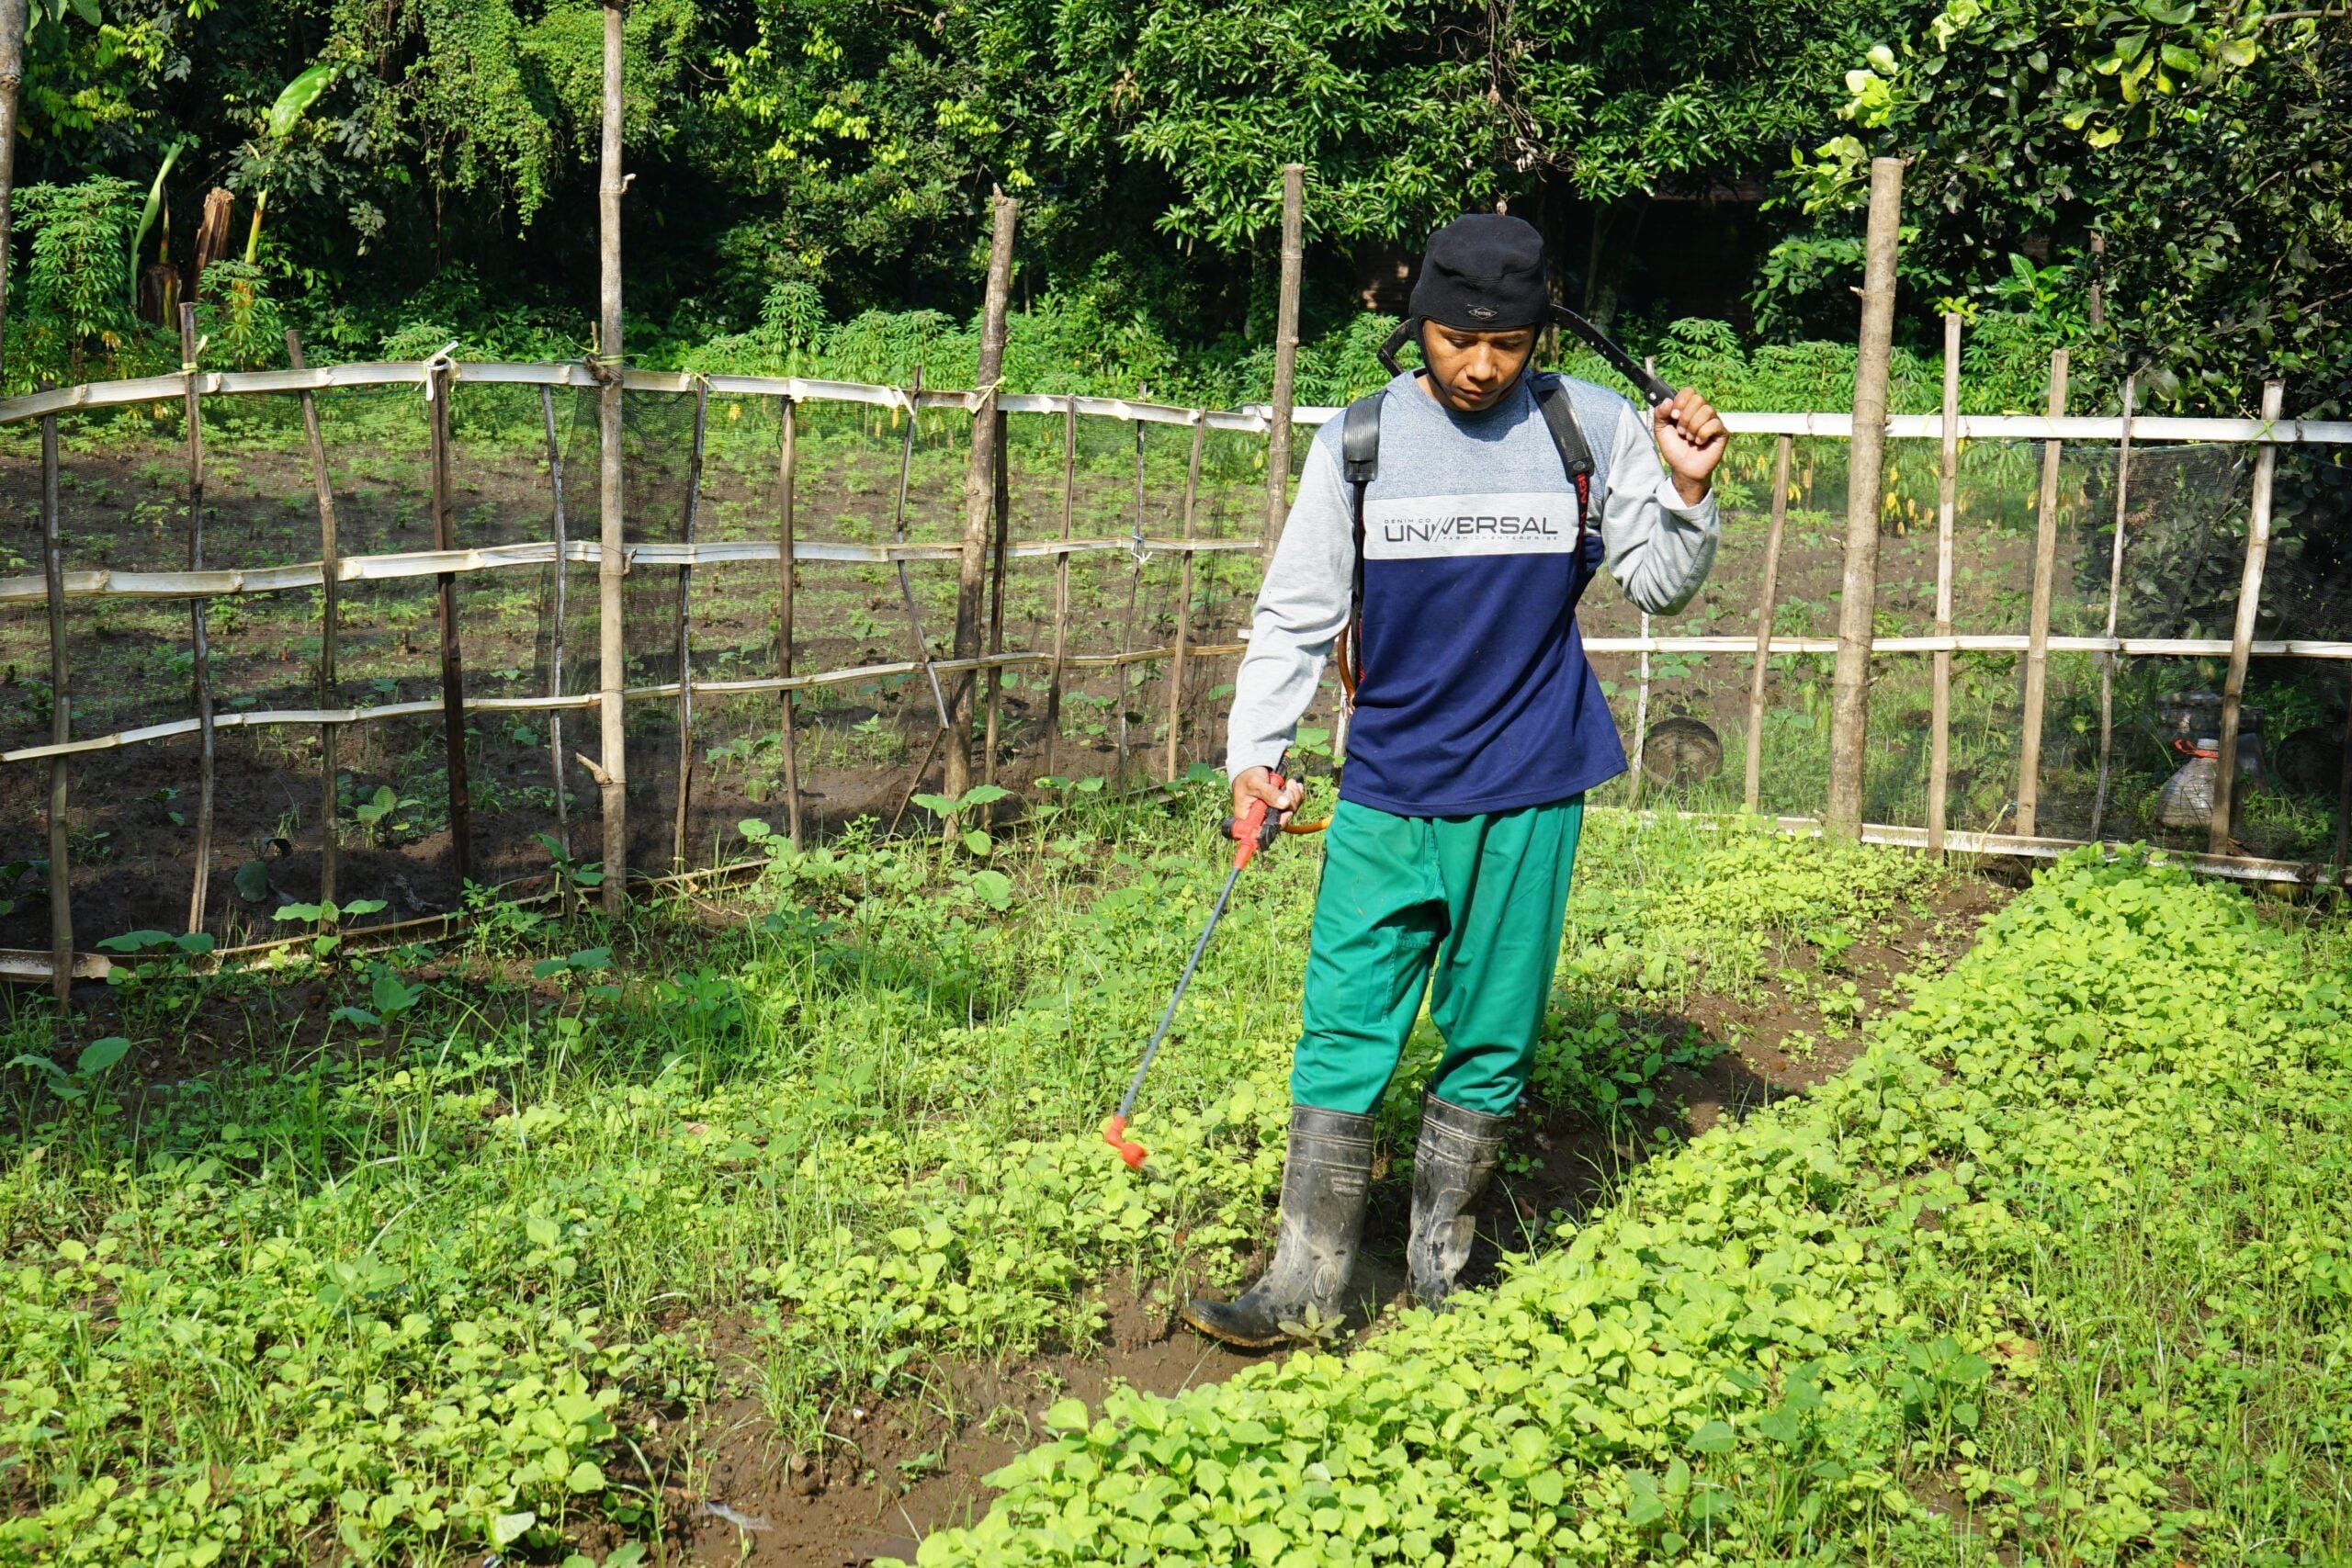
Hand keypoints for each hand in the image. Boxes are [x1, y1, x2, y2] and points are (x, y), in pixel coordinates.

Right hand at [1232, 765, 1303, 830]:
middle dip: (1289, 805)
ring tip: (1291, 783)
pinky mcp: (1279, 805)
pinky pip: (1293, 804)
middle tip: (1288, 788)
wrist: (1252, 766)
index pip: (1264, 830)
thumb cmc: (1247, 776)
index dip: (1277, 824)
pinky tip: (1295, 785)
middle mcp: (1260, 818)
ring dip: (1294, 797)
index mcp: (1248, 818)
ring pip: (1289, 811)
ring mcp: (1271, 812)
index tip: (1287, 813)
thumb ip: (1269, 794)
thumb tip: (1285, 804)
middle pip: (1281, 821)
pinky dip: (1297, 794)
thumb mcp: (1256, 783)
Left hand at [1652, 388, 1727, 504]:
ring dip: (1693, 427)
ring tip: (1689, 439)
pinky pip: (1715, 424)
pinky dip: (1703, 434)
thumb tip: (1667, 401)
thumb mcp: (1661, 430)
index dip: (1680, 401)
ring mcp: (1714, 421)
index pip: (1688, 391)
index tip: (1673, 416)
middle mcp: (1702, 411)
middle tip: (1681, 431)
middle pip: (1698, 399)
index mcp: (1688, 408)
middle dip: (1685, 417)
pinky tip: (1699, 442)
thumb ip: (1659, 414)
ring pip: (1707, 410)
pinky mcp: (1722, 432)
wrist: (1683, 468)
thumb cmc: (1674, 449)